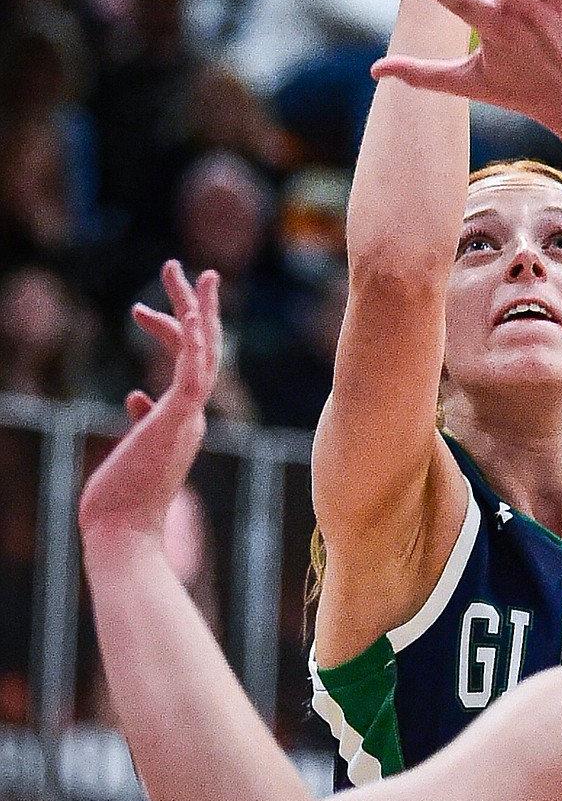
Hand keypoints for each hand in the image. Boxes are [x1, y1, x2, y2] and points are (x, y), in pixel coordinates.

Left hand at [78, 263, 220, 546]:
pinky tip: (192, 314)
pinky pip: (194, 374)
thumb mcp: (130, 450)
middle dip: (193, 305)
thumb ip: (141, 421)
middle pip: (202, 348)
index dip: (171, 331)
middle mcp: (192, 416)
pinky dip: (195, 343)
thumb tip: (135, 398)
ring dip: (195, 308)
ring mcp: (188, 418)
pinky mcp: (177, 421)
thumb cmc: (121, 503)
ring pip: (201, 352)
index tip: (141, 312)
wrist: (122, 534)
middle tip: (179, 267)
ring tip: (186, 272)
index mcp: (183, 421)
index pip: (186, 365)